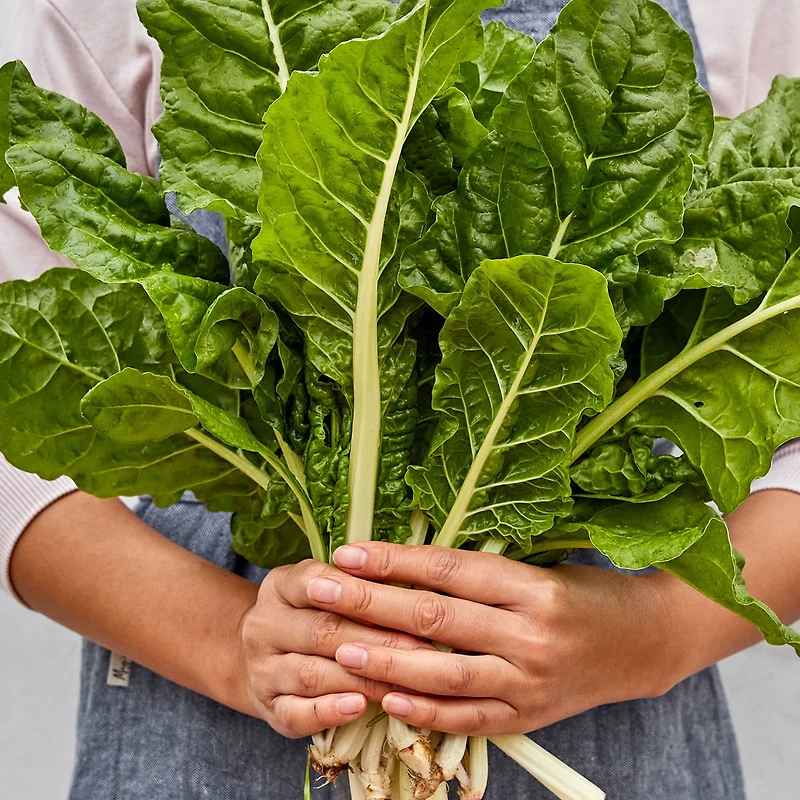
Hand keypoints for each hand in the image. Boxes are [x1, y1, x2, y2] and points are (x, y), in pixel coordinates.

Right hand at [238, 559, 430, 737]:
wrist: (262, 656)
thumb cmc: (310, 614)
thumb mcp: (322, 587)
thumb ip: (357, 582)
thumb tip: (413, 583)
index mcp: (279, 587)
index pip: (312, 581)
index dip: (355, 591)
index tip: (398, 597)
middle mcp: (264, 626)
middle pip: (321, 631)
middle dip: (376, 640)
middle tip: (421, 648)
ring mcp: (263, 670)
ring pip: (313, 674)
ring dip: (362, 678)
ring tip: (403, 682)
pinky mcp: (270, 710)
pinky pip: (297, 714)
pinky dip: (329, 711)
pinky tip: (359, 707)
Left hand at [299, 542, 681, 735]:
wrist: (646, 642)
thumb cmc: (588, 594)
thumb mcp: (541, 567)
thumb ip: (482, 571)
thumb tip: (410, 563)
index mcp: (533, 586)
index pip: (448, 569)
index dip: (395, 560)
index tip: (349, 552)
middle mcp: (530, 634)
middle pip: (435, 618)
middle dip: (370, 604)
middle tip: (321, 590)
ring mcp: (530, 682)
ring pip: (444, 672)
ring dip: (387, 661)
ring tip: (339, 648)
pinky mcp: (529, 716)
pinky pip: (469, 717)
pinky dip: (426, 710)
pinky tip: (387, 699)